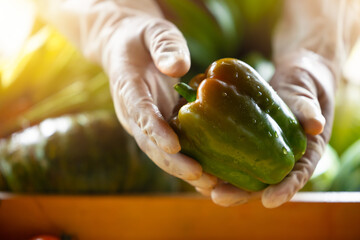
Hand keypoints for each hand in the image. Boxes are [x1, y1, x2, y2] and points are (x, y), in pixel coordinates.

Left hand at [195, 50, 335, 207]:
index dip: (284, 190)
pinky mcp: (244, 144)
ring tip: (201, 187)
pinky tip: (196, 167)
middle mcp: (279, 161)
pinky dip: (215, 165)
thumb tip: (316, 125)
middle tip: (218, 196)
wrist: (289, 83)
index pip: (295, 178)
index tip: (269, 200)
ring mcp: (260, 154)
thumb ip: (309, 109)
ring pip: (242, 177)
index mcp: (302, 156)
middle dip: (240, 194)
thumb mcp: (306, 96)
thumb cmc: (302, 89)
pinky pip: (230, 158)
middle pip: (261, 185)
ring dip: (222, 185)